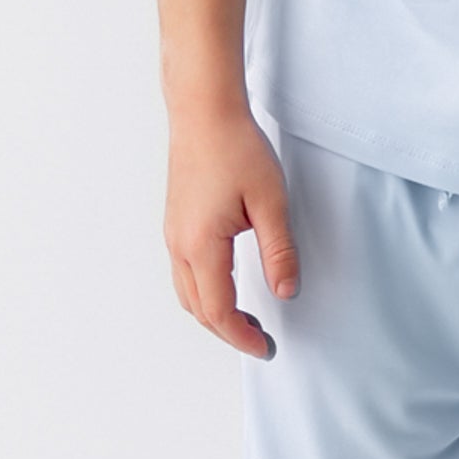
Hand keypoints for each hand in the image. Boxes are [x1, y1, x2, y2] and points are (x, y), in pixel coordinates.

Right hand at [165, 102, 298, 356]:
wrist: (204, 111)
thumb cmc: (236, 148)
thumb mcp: (271, 202)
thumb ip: (279, 252)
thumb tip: (285, 292)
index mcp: (201, 245)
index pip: (218, 311)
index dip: (241, 336)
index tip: (265, 347)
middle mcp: (179, 244)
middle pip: (198, 309)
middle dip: (228, 331)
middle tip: (260, 340)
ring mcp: (173, 234)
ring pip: (187, 293)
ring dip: (214, 313)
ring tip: (247, 319)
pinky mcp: (176, 223)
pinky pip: (184, 273)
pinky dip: (204, 292)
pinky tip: (228, 286)